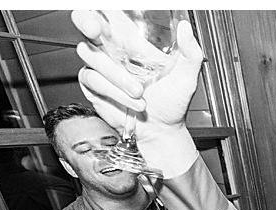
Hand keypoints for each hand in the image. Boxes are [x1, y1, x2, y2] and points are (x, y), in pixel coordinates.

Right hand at [72, 12, 202, 142]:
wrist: (162, 131)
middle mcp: (113, 49)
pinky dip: (114, 92)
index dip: (102, 9)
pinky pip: (92, 79)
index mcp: (132, 40)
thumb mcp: (186, 78)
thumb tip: (186, 28)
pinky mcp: (93, 85)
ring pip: (91, 55)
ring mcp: (101, 67)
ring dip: (115, 75)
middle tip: (95, 30)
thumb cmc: (172, 103)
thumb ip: (190, 53)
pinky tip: (132, 101)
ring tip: (139, 92)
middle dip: (86, 22)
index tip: (105, 9)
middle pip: (86, 23)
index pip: (110, 15)